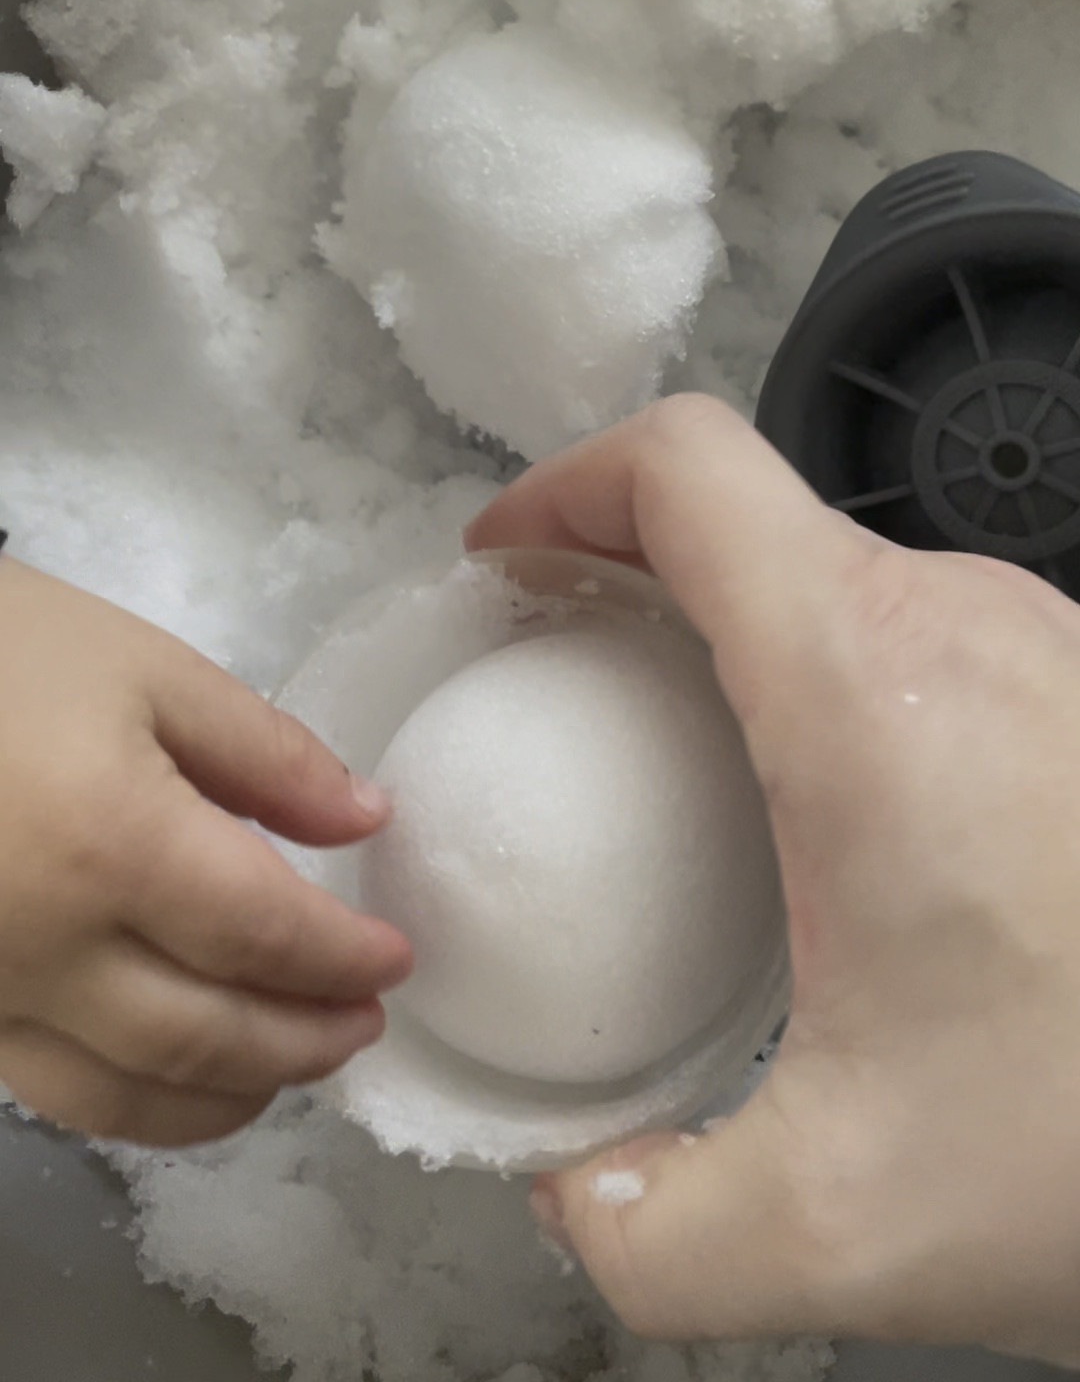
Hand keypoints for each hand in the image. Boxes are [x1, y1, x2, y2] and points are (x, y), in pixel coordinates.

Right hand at [0, 559, 410, 1146]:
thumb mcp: (143, 667)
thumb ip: (263, 751)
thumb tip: (364, 821)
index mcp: (114, 847)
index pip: (266, 937)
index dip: (344, 959)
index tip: (396, 958)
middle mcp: (50, 949)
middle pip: (210, 1035)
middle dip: (307, 1040)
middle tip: (364, 1024)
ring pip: (133, 1094)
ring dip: (234, 1093)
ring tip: (295, 1062)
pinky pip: (59, 1093)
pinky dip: (142, 1104)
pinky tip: (183, 1078)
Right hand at [468, 395, 1079, 1365]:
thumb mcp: (838, 1227)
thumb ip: (648, 1231)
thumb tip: (579, 1195)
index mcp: (869, 683)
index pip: (684, 467)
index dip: (565, 488)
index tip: (510, 561)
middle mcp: (970, 625)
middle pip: (754, 520)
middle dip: (633, 575)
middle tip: (567, 681)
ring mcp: (1049, 648)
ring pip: (845, 577)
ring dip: (740, 632)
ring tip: (687, 755)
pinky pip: (928, 635)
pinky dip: (836, 676)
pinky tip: (833, 813)